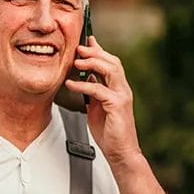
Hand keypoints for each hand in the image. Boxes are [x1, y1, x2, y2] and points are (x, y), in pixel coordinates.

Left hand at [64, 35, 141, 164]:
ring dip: (92, 63)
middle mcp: (123, 89)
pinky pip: (99, 90)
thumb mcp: (97, 108)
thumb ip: (93, 93)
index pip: (110, 63)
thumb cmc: (109, 132)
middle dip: (94, 52)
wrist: (120, 152)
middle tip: (78, 48)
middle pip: (112, 61)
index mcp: (118, 88)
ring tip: (76, 62)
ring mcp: (122, 97)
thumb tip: (86, 79)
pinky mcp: (117, 106)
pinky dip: (83, 86)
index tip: (86, 40)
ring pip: (110, 70)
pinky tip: (71, 85)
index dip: (99, 50)